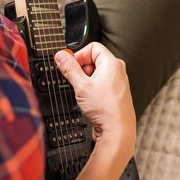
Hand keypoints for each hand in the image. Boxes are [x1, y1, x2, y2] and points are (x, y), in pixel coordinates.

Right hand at [54, 43, 135, 159]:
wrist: (117, 132)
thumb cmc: (106, 110)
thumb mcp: (81, 86)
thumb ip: (69, 68)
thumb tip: (61, 56)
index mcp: (112, 63)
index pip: (93, 47)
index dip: (79, 54)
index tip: (70, 65)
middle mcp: (117, 71)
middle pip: (94, 59)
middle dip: (81, 68)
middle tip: (75, 79)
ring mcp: (117, 83)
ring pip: (96, 72)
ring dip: (85, 79)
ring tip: (82, 91)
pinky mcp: (114, 93)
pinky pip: (100, 83)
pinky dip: (91, 88)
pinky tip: (88, 99)